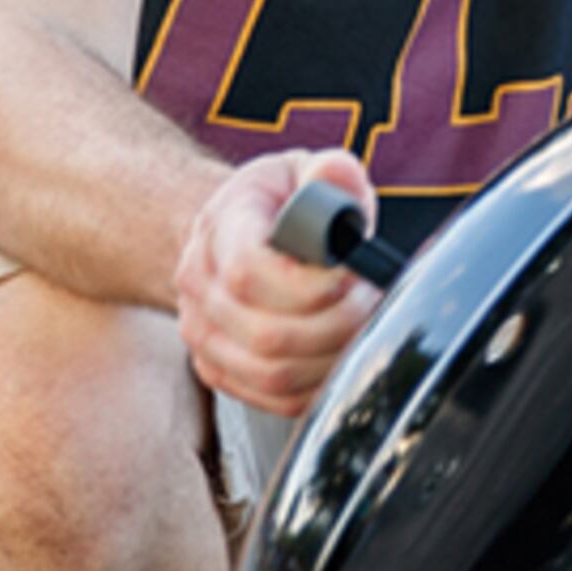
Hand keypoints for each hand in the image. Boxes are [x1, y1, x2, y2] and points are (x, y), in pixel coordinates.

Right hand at [174, 150, 381, 417]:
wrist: (232, 236)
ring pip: (271, 374)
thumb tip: (336, 175)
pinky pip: (273, 400)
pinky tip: (342, 356)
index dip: (312, 285)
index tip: (354, 273)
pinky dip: (318, 386)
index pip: (250, 272)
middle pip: (267, 334)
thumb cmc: (278, 204)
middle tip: (371, 300)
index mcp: (220, 229)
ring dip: (332, 357)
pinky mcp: (218, 370)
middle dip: (337, 324)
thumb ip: (329, 173)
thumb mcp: (304, 171)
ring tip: (362, 325)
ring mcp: (203, 333)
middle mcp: (200, 286)